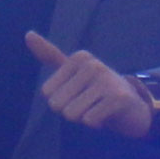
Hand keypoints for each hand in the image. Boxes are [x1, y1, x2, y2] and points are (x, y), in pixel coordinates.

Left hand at [26, 31, 154, 139]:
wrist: (131, 106)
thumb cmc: (96, 89)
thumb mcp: (72, 70)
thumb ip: (50, 55)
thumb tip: (28, 34)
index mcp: (79, 58)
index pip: (47, 93)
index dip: (60, 100)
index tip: (78, 93)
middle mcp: (92, 65)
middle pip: (57, 104)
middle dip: (70, 111)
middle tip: (88, 103)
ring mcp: (107, 80)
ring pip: (71, 114)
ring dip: (83, 118)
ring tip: (97, 108)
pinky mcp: (118, 98)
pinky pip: (89, 121)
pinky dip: (96, 124)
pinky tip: (107, 115)